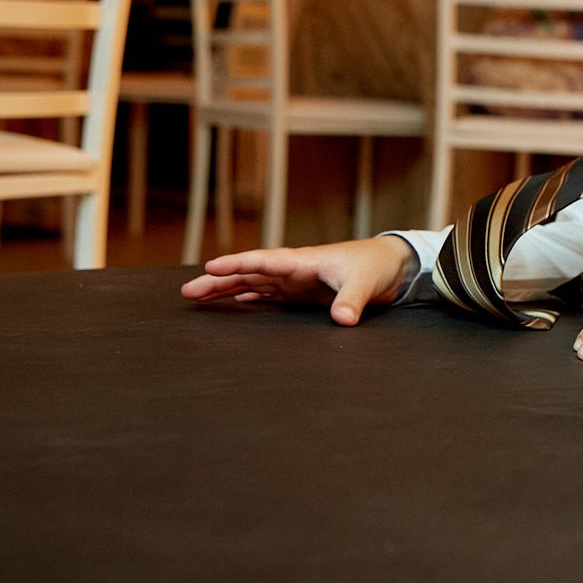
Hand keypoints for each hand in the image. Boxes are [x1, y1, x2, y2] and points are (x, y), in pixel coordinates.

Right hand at [179, 237, 414, 326]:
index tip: (210, 267)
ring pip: (254, 284)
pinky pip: (270, 294)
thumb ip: (352, 301)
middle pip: (249, 274)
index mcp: (303, 261)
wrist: (394, 264)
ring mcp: (297, 280)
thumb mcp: (365, 283)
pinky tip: (237, 303)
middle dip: (219, 281)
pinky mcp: (304, 292)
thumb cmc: (377, 266)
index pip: (263, 262)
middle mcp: (294, 269)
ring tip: (198, 297)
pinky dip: (252, 298)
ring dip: (228, 290)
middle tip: (187, 291)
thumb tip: (343, 320)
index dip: (237, 265)